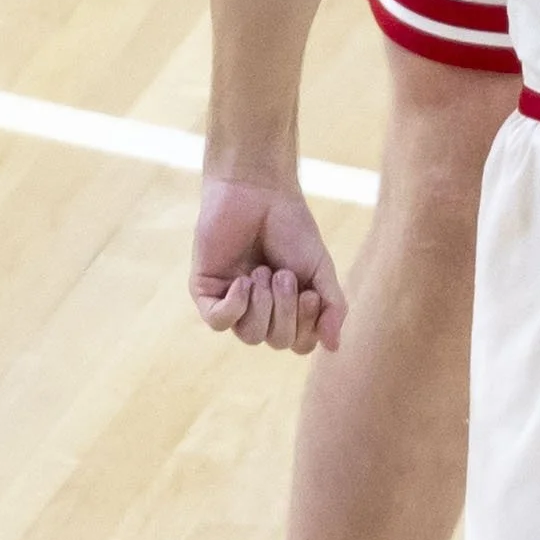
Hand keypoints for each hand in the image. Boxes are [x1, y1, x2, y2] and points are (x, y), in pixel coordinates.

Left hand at [191, 176, 346, 349]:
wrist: (259, 192)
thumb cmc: (291, 227)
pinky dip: (235, 306)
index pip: (300, 343)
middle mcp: (260, 310)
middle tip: (284, 274)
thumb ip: (333, 306)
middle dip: (286, 310)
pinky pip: (219, 322)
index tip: (312, 293)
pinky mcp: (206, 291)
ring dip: (263, 304)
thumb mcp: (321, 268)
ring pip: (250, 335)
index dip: (308, 326)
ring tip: (263, 271)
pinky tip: (242, 282)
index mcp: (288, 308)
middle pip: (276, 341)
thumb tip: (334, 347)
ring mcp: (232, 302)